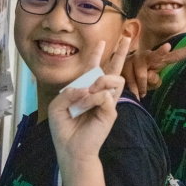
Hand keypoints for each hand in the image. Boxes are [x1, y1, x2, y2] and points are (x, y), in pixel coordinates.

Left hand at [49, 37, 130, 163]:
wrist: (71, 149)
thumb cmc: (64, 128)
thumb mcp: (58, 105)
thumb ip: (69, 91)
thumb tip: (87, 87)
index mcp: (85, 90)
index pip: (93, 68)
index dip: (96, 54)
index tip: (101, 42)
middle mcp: (99, 93)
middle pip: (113, 68)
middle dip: (120, 52)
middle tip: (128, 37)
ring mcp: (107, 102)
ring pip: (115, 79)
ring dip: (101, 79)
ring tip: (91, 89)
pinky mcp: (111, 111)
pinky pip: (106, 95)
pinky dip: (94, 98)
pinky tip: (86, 105)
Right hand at [122, 41, 185, 98]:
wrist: (117, 72)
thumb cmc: (139, 78)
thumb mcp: (151, 81)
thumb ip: (155, 80)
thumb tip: (151, 76)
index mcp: (158, 60)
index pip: (174, 56)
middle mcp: (148, 56)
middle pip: (156, 55)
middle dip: (162, 51)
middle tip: (167, 47)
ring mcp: (135, 59)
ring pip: (143, 75)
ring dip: (143, 87)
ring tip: (142, 94)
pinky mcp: (124, 64)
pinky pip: (131, 81)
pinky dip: (133, 89)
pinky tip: (133, 93)